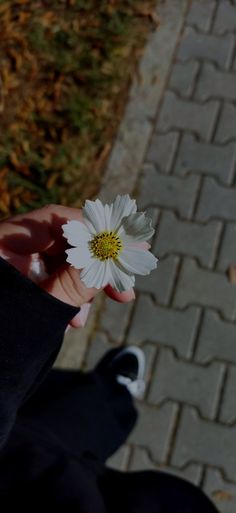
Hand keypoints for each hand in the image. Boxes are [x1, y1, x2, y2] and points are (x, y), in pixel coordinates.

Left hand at [0, 204, 134, 326]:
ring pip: (57, 265)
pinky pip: (49, 281)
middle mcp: (6, 250)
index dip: (94, 230)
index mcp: (1, 244)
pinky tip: (71, 320)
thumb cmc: (1, 341)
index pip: (55, 220)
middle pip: (61, 243)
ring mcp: (12, 268)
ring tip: (81, 320)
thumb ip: (78, 280)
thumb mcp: (43, 308)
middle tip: (124, 289)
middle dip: (92, 267)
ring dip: (79, 288)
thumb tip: (110, 254)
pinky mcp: (18, 285)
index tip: (126, 244)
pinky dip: (65, 297)